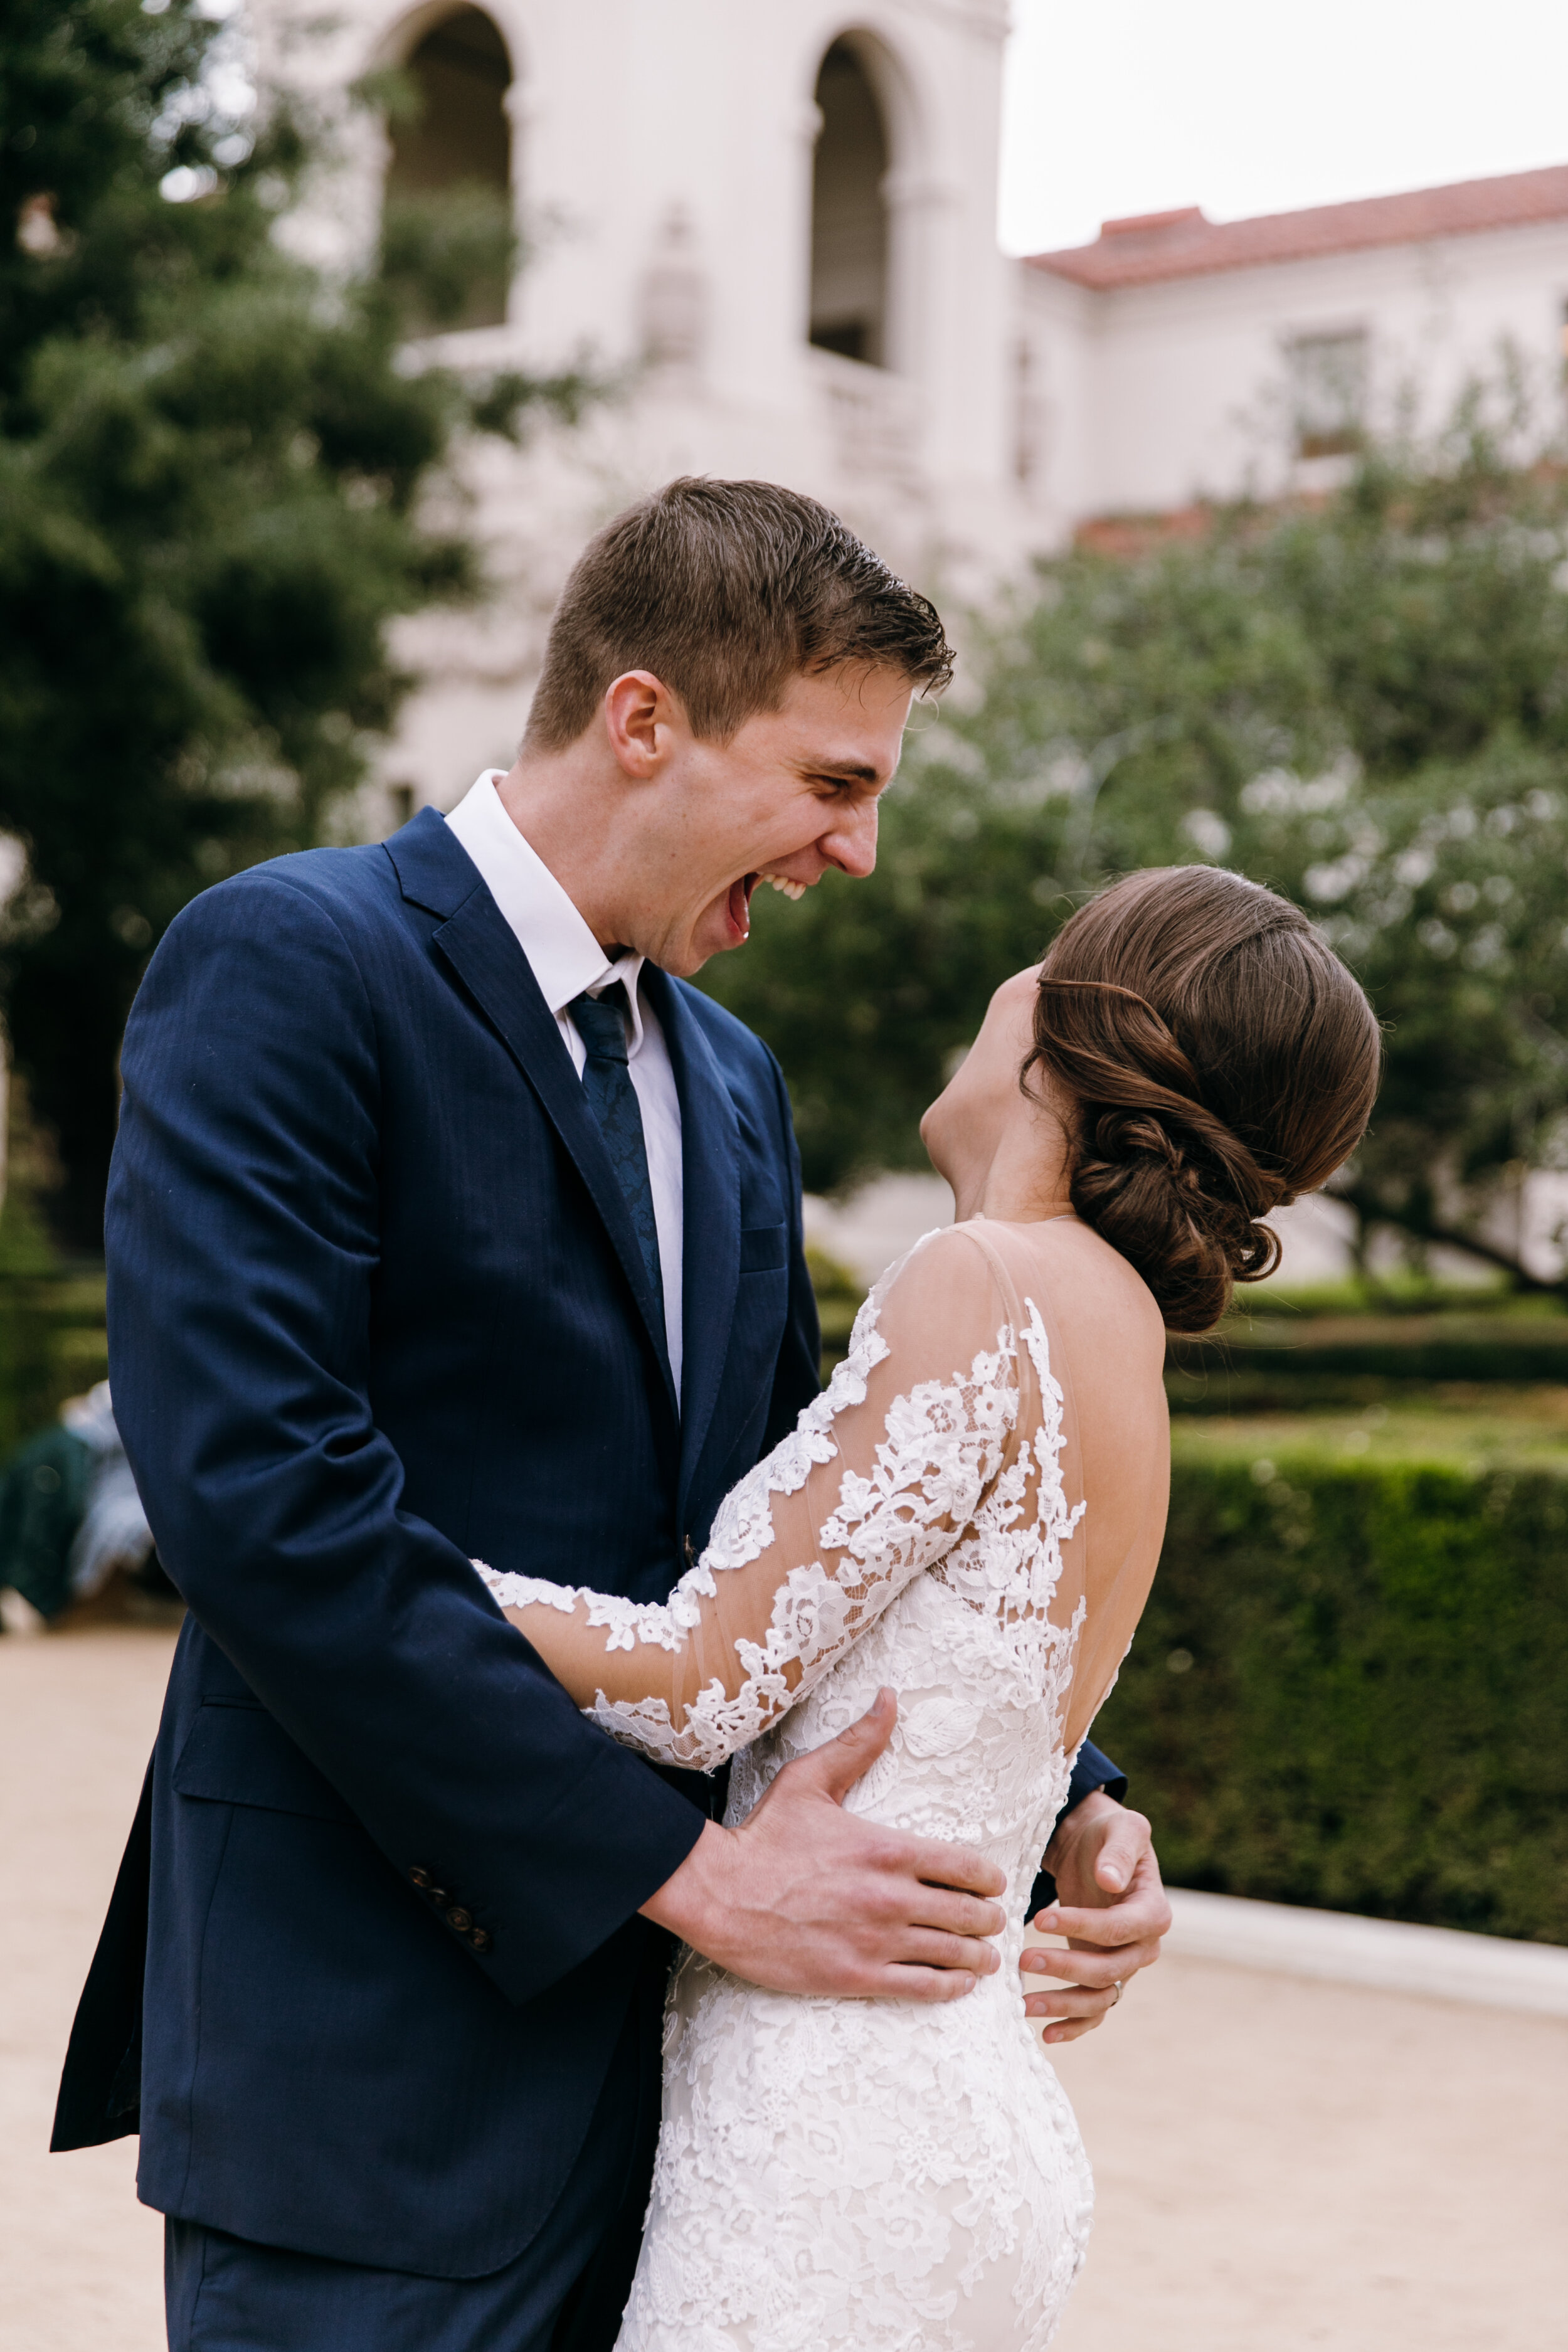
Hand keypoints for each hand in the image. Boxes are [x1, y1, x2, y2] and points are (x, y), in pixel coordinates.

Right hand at [641, 1689, 1006, 2001]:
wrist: (718, 1893)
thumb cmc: (765, 1835)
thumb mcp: (810, 1779)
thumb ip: (858, 1743)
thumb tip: (889, 1698)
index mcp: (887, 1848)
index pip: (965, 1867)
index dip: (989, 1879)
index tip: (993, 1884)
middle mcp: (890, 1896)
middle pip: (968, 1914)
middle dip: (989, 1920)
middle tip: (993, 1923)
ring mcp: (876, 1941)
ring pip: (952, 1955)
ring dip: (978, 1958)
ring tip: (985, 1959)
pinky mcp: (856, 1976)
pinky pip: (922, 1988)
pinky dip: (949, 1988)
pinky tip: (958, 1985)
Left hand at [1018, 1791, 1171, 2044]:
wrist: (1096, 1848)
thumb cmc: (1109, 1834)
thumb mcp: (1122, 1828)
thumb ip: (1119, 1852)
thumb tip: (1110, 1880)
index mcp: (1153, 1911)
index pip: (1118, 1929)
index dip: (1081, 1927)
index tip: (1039, 1920)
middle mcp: (1143, 1946)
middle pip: (1109, 1969)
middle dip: (1065, 1968)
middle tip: (1022, 1959)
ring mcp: (1124, 1965)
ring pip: (1100, 1997)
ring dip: (1063, 2004)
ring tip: (1023, 2003)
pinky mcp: (1103, 1975)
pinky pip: (1095, 2010)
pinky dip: (1074, 2025)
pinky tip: (1046, 2033)